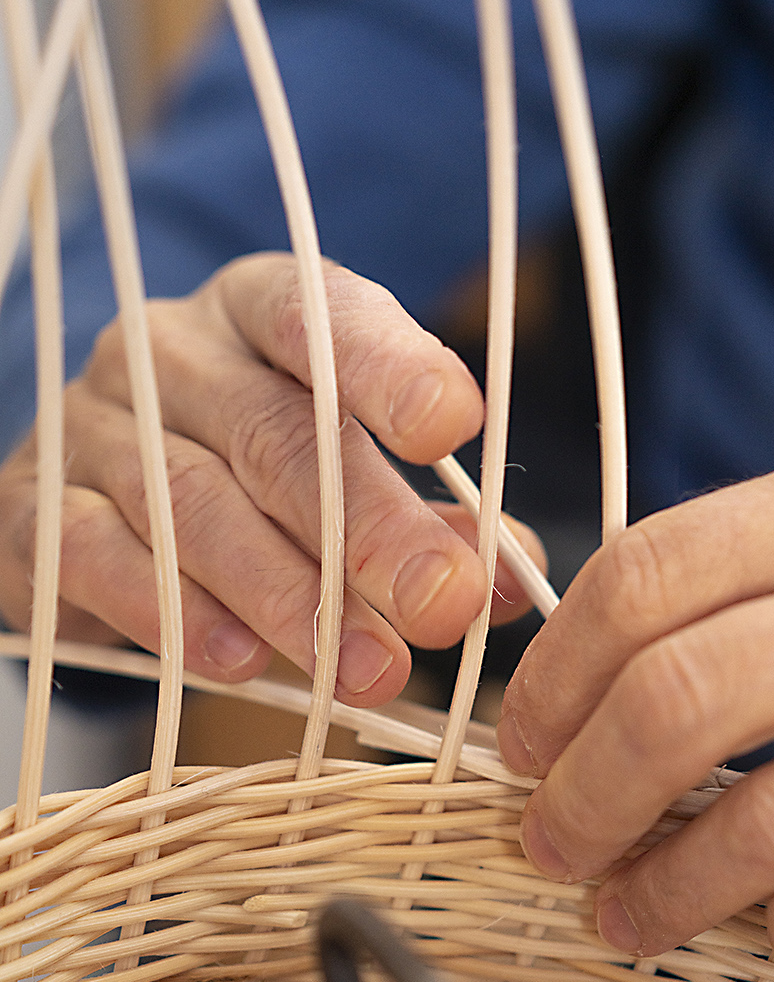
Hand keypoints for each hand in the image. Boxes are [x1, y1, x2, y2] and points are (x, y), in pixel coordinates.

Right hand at [0, 252, 543, 703]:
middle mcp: (171, 351)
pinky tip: (237, 659)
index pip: (321, 315)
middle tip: (442, 606)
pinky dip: (172, 610)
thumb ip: (434, 522)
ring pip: (193, 502)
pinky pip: (99, 554)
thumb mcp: (348, 475)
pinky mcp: (35, 507)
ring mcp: (94, 425)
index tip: (455, 427)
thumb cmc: (254, 485)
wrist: (92, 504)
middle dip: (368, 528)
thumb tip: (517, 584)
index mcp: (259, 313)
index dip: (387, 368)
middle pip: (273, 432)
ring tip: (364, 668)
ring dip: (288, 595)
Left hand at [497, 417, 773, 970]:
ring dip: (665, 886)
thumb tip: (578, 664)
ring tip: (628, 915)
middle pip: (688, 690)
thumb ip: (768, 576)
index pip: (656, 567)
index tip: (525, 744)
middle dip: (583, 791)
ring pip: (771, 811)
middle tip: (550, 845)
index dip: (556, 674)